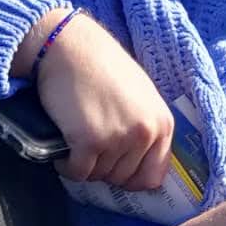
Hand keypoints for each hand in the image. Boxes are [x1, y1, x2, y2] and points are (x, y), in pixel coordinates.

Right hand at [14, 11, 173, 190]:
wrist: (70, 46)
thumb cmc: (102, 67)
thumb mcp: (140, 96)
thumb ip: (145, 129)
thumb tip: (140, 168)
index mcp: (162, 123)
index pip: (153, 176)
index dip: (130, 177)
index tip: (114, 166)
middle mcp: (145, 132)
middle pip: (121, 178)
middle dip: (103, 167)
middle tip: (90, 143)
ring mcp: (118, 138)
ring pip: (98, 176)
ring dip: (84, 163)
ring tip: (77, 136)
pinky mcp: (89, 141)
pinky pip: (77, 172)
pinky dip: (66, 164)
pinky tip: (64, 143)